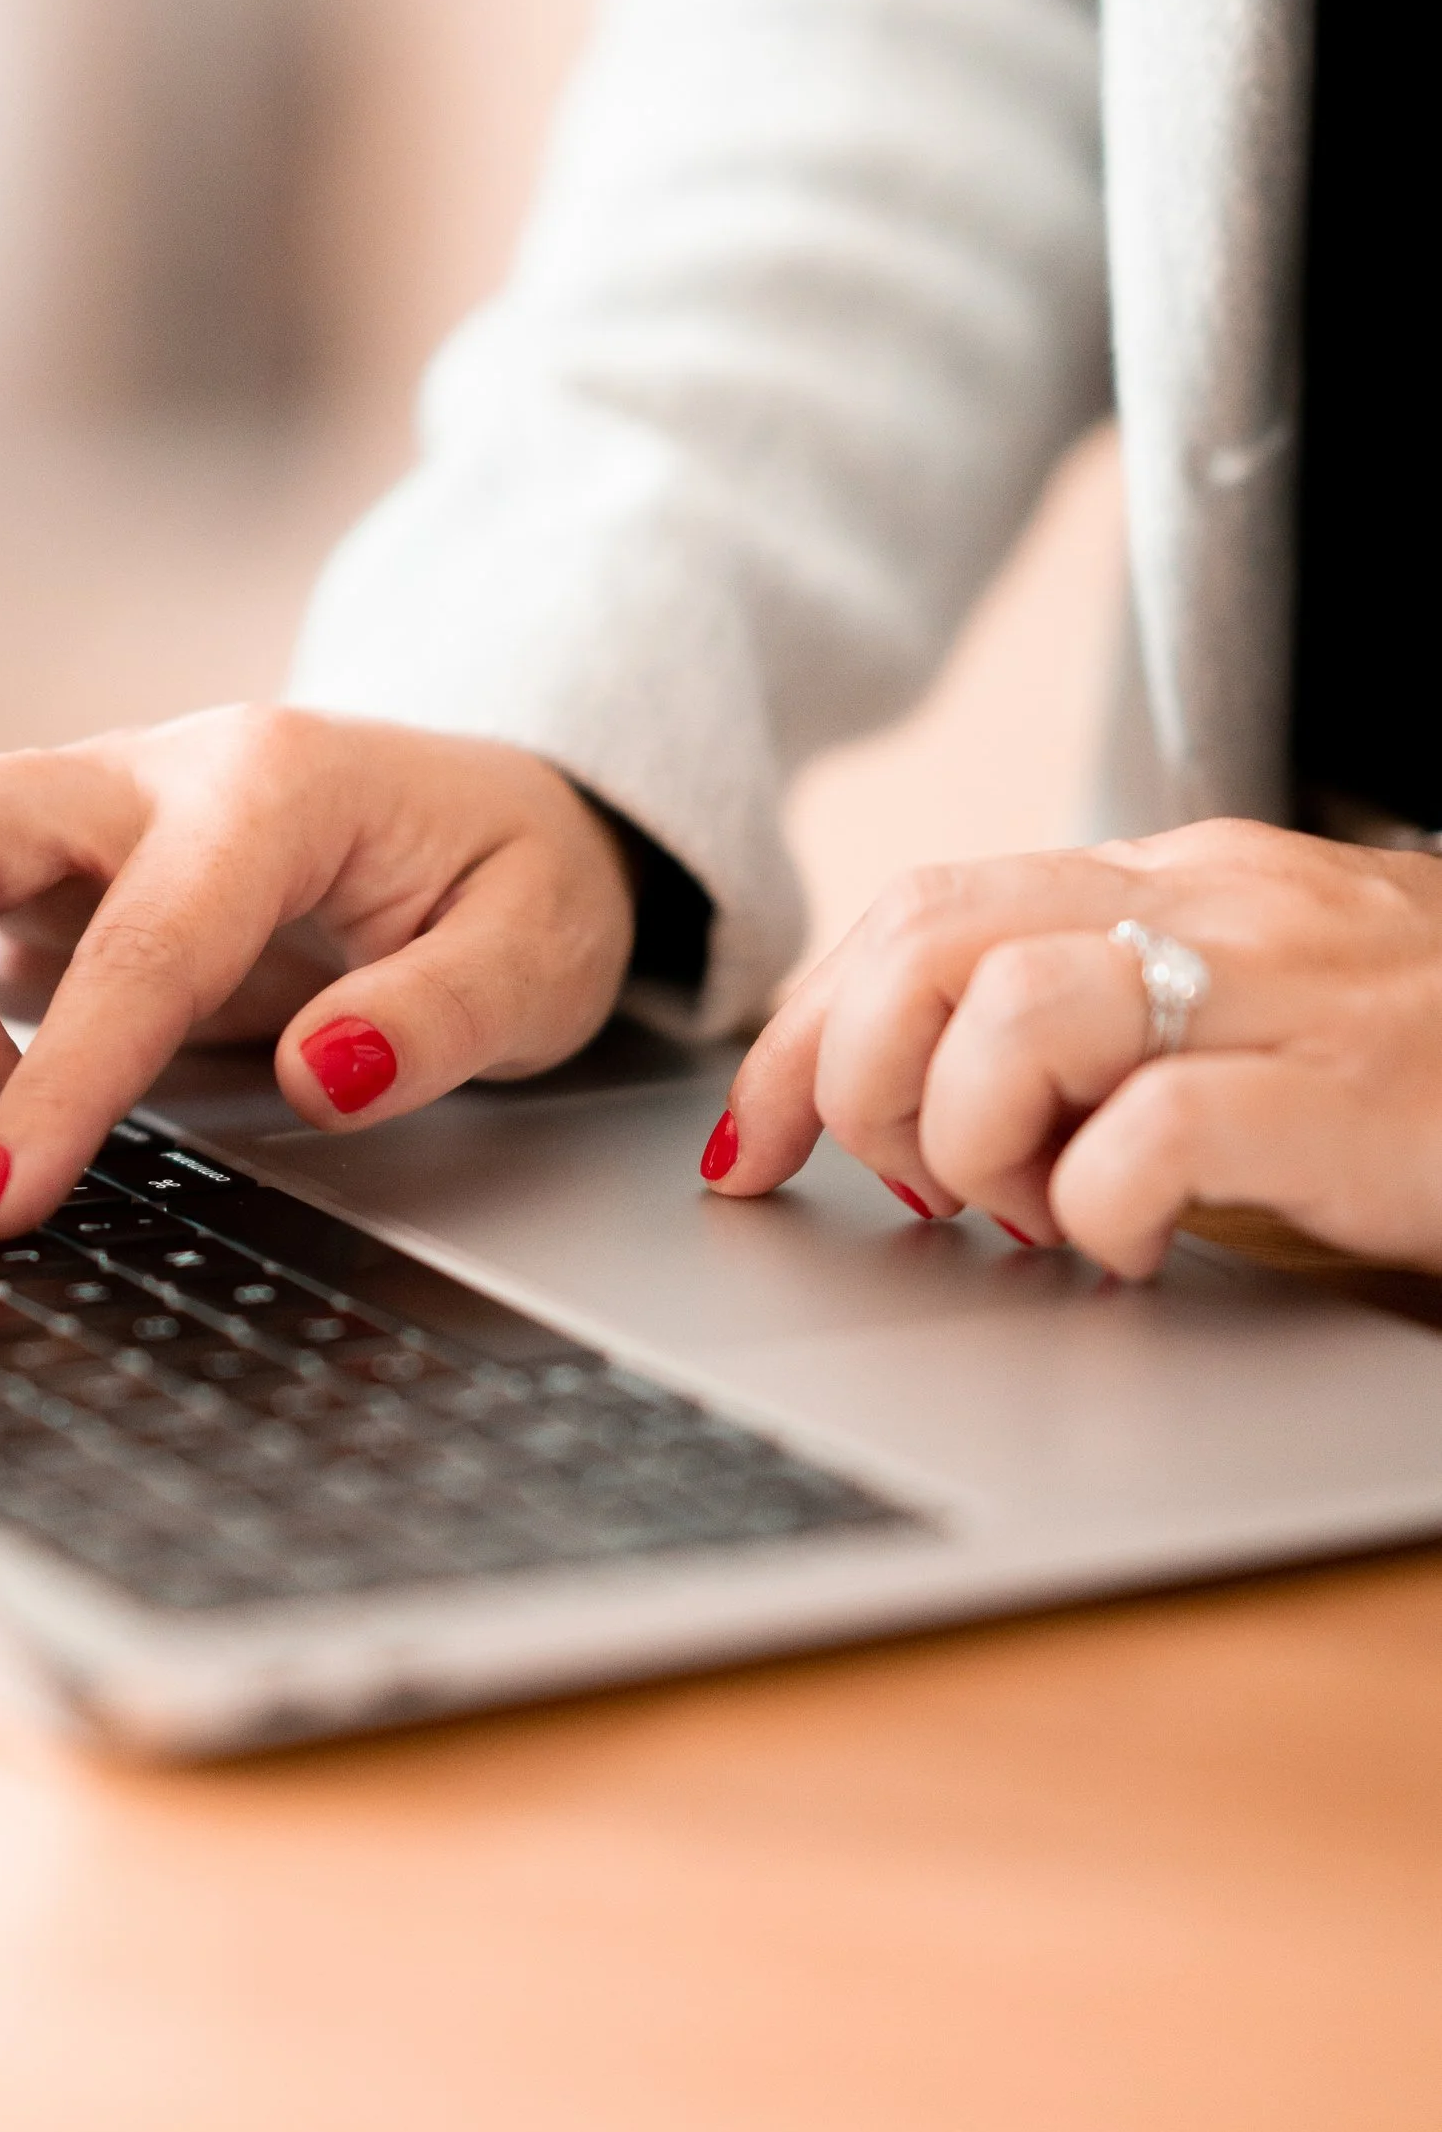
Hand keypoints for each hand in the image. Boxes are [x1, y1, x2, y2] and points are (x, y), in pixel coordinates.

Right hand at [0, 708, 635, 1236]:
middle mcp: (137, 779)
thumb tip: (331, 1073)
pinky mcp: (19, 875)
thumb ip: (449, 1013)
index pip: (133, 942)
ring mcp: (61, 816)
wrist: (492, 804)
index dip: (55, 1076)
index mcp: (269, 790)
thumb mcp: (543, 949)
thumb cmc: (514, 878)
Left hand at [708, 819, 1441, 1275]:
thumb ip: (1099, 1027)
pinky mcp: (1347, 1097)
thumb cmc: (1426, 1071)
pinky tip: (1134, 1251)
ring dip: (971, 1139)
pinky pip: (1149, 1135)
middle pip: (935, 940)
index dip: (811, 1022)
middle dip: (860, 1076)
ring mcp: (1285, 993)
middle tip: (896, 1184)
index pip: (924, 906)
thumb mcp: (1242, 1016)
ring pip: (1018, 1015)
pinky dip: (1095, 1210)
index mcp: (1175, 880)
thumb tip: (908, 1103)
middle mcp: (1216, 907)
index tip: (756, 1132)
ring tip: (1022, 1215)